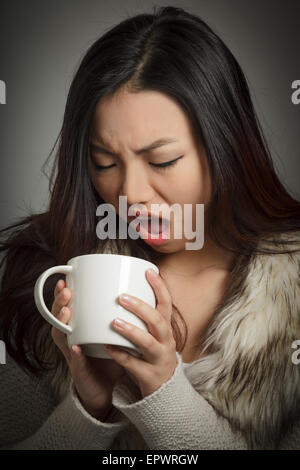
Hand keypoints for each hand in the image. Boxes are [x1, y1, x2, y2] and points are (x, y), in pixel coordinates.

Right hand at [51, 279, 125, 419]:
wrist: (105, 387)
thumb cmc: (109, 356)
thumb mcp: (112, 332)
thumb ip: (118, 315)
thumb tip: (135, 289)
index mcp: (78, 328)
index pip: (66, 307)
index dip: (62, 294)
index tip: (65, 279)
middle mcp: (71, 338)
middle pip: (59, 318)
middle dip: (60, 303)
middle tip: (66, 291)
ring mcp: (73, 355)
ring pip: (61, 337)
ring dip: (63, 323)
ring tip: (67, 311)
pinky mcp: (79, 371)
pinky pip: (76, 361)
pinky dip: (75, 354)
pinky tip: (76, 346)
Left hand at [104, 268, 177, 398]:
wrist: (165, 390)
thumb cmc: (153, 355)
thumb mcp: (154, 335)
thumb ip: (143, 317)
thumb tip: (124, 289)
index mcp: (166, 328)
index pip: (166, 303)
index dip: (159, 287)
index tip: (149, 271)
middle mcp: (166, 342)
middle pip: (158, 321)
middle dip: (141, 308)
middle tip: (122, 297)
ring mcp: (159, 359)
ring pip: (148, 343)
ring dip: (131, 331)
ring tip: (114, 322)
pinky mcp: (149, 375)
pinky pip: (134, 364)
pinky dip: (120, 355)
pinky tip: (107, 346)